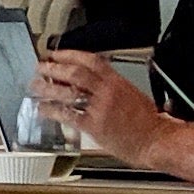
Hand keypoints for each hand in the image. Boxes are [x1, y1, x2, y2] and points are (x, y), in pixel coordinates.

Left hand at [30, 48, 154, 153]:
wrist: (158, 140)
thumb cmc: (149, 122)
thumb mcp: (133, 95)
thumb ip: (112, 87)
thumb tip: (90, 82)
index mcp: (119, 82)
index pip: (92, 61)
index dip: (70, 55)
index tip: (56, 53)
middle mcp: (108, 92)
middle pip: (75, 73)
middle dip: (54, 68)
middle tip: (40, 67)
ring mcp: (99, 109)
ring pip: (68, 92)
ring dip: (48, 88)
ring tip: (35, 85)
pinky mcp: (94, 126)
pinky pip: (68, 115)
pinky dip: (52, 111)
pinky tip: (42, 109)